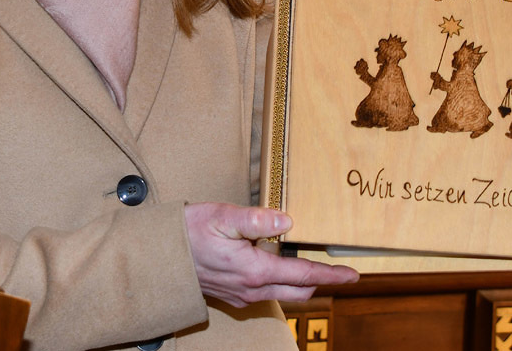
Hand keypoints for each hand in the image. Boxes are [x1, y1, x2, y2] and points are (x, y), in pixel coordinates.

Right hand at [184, 202, 358, 307]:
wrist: (159, 257)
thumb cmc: (189, 231)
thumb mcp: (223, 216)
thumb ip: (257, 220)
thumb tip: (288, 222)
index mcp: (254, 269)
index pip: (303, 275)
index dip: (330, 274)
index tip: (352, 275)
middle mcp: (252, 289)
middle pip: (299, 291)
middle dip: (322, 282)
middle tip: (340, 272)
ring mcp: (242, 295)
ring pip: (283, 294)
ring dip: (302, 283)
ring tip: (314, 266)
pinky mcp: (232, 295)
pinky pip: (267, 293)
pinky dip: (282, 282)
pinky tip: (279, 267)